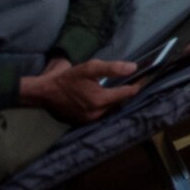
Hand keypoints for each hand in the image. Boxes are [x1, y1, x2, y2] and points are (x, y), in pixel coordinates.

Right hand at [19, 58, 139, 122]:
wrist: (45, 92)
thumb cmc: (68, 78)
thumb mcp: (90, 68)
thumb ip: (112, 68)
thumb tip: (133, 68)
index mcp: (100, 100)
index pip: (127, 93)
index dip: (136, 84)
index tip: (144, 77)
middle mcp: (97, 113)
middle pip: (119, 102)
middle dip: (126, 92)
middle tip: (132, 81)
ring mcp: (89, 120)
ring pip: (110, 108)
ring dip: (115, 100)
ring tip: (120, 88)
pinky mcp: (83, 122)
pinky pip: (100, 113)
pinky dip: (105, 105)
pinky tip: (104, 97)